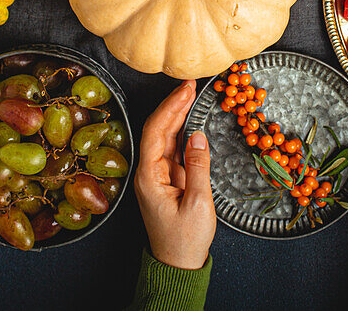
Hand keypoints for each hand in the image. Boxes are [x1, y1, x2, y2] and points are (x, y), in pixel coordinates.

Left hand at [134, 80, 215, 269]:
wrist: (177, 264)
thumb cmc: (185, 240)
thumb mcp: (198, 203)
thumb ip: (198, 167)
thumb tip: (198, 135)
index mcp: (149, 177)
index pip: (156, 132)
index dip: (170, 107)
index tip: (185, 89)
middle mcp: (148, 172)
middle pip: (157, 130)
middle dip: (173, 104)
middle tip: (190, 84)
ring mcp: (157, 175)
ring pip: (164, 137)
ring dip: (177, 114)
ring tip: (191, 93)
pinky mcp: (166, 179)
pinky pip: (172, 148)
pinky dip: (181, 130)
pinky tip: (190, 118)